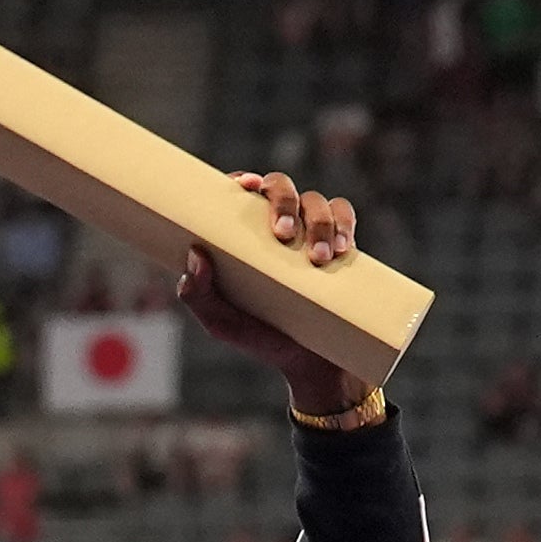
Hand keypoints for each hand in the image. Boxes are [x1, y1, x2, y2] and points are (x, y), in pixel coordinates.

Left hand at [180, 169, 370, 416]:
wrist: (311, 362)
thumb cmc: (260, 336)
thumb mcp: (222, 323)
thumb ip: (199, 295)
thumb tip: (194, 255)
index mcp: (246, 234)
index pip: (243, 192)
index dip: (243, 179)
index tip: (245, 186)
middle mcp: (278, 224)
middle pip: (281, 187)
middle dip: (283, 203)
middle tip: (282, 235)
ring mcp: (311, 231)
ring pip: (316, 202)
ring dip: (319, 223)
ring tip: (318, 259)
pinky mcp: (341, 242)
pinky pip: (346, 216)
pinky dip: (345, 225)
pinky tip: (342, 247)